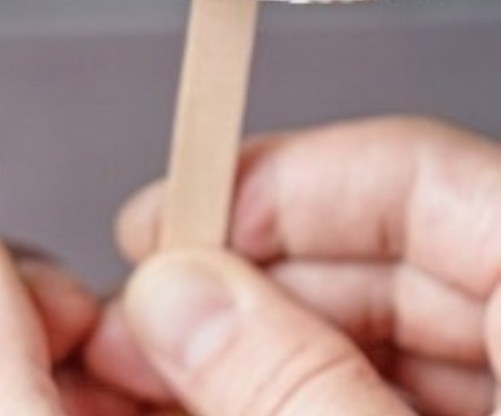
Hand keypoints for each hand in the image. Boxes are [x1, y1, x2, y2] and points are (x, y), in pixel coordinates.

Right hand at [87, 116, 500, 414]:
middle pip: (385, 256)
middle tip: (149, 316)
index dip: (280, 181)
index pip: (418, 174)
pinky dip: (307, 400)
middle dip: (250, 281)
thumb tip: (179, 300)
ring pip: (380, 334)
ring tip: (161, 369)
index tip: (180, 218)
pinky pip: (395, 398)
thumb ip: (296, 385)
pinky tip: (225, 404)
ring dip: (261, 346)